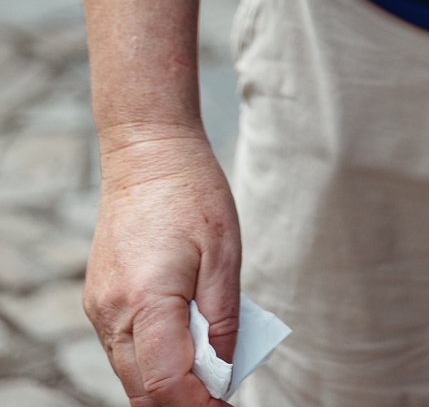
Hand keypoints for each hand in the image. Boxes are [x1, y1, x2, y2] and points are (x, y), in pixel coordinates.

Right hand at [84, 126, 239, 406]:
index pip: (166, 384)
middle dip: (182, 404)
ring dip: (167, 384)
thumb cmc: (192, 191)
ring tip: (209, 374)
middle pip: (143, 391)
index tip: (227, 406)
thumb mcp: (225, 251)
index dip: (199, 405)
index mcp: (147, 300)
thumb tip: (224, 372)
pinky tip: (184, 346)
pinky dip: (152, 360)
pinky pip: (124, 349)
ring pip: (130, 374)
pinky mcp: (98, 300)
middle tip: (221, 399)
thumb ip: (223, 317)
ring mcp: (100, 308)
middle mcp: (113, 313)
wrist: (146, 151)